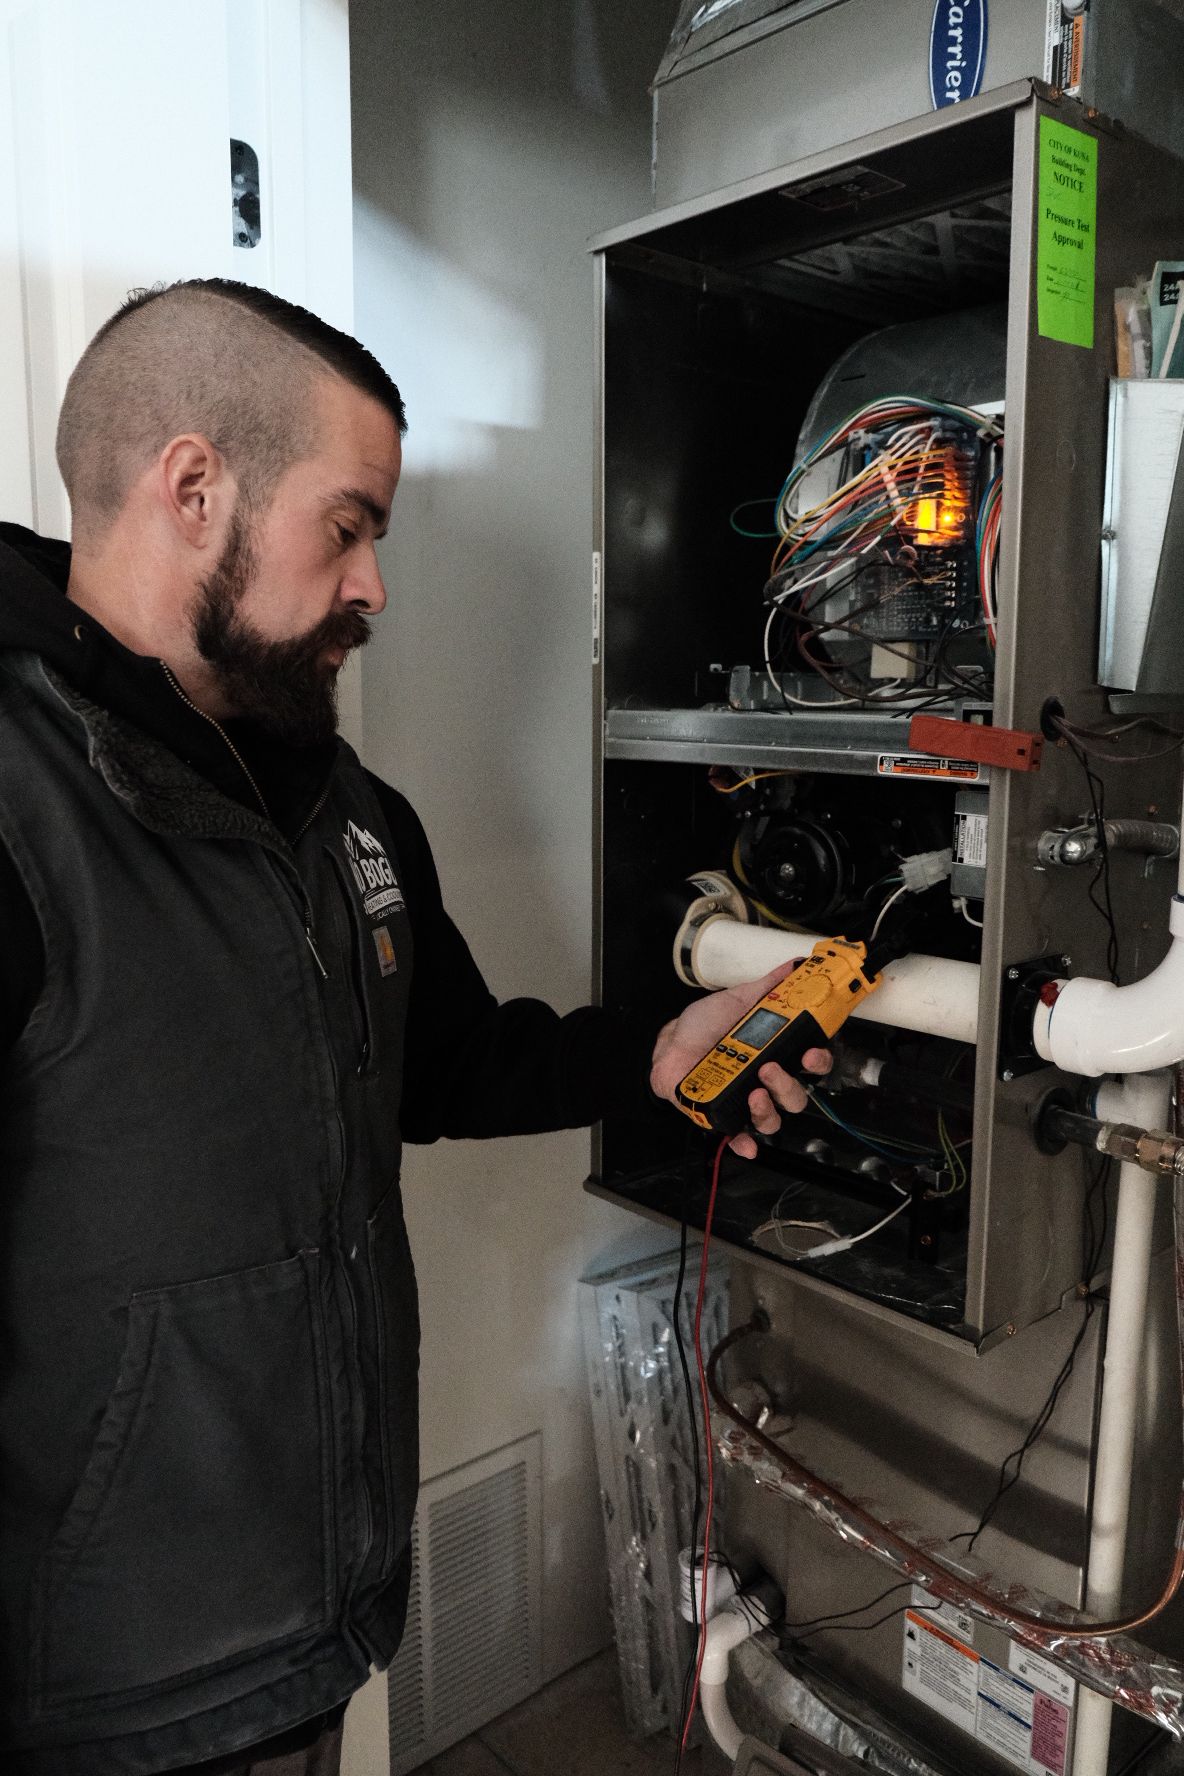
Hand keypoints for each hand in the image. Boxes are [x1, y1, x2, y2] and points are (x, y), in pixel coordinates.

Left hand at [650, 961, 831, 1159]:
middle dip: (788, 1086)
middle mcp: (765, 1080)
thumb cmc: (703, 1025)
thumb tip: (793, 966)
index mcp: (775, 1053)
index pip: (810, 1064)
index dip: (818, 1061)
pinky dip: (745, 1143)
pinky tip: (746, 1143)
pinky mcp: (724, 1116)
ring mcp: (745, 1101)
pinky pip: (740, 1137)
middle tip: (770, 1069)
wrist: (669, 1043)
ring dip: (768, 1110)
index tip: (811, 1053)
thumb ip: (767, 987)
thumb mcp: (736, 1000)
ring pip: (772, 1118)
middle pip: (795, 1097)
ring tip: (753, 1092)